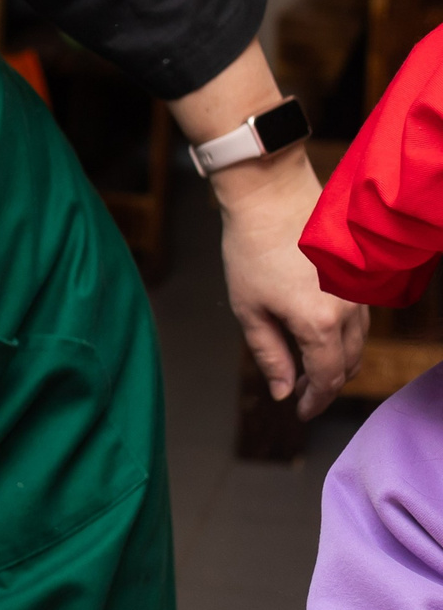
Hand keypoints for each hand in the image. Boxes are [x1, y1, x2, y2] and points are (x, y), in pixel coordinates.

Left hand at [215, 144, 365, 416]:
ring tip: (307, 370)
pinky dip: (344, 337)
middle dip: (326, 385)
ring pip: (359, 343)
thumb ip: (270, 355)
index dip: (314, 401)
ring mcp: (360, 293)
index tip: (301, 412)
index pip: (326, 378)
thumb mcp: (249, 310)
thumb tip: (283, 391)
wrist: (272, 197)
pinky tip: (320, 337)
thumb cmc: (252, 250)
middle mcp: (350, 311)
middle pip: (348, 364)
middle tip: (302, 394)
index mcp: (320, 324)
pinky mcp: (361, 278)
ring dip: (337, 362)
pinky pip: (360, 320)